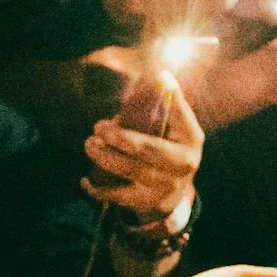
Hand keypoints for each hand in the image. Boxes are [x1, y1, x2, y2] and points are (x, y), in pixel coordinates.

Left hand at [82, 70, 203, 215]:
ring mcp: (168, 185)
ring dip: (106, 157)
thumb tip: (157, 74)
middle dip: (121, 137)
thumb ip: (164, 105)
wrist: (173, 192)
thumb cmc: (167, 148)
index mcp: (192, 138)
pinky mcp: (151, 203)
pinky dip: (99, 189)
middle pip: (150, 149)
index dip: (171, 96)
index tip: (160, 75)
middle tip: (98, 127)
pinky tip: (85, 180)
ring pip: (132, 170)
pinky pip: (120, 196)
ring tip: (89, 145)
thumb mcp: (172, 128)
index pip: (181, 114)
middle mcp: (185, 163)